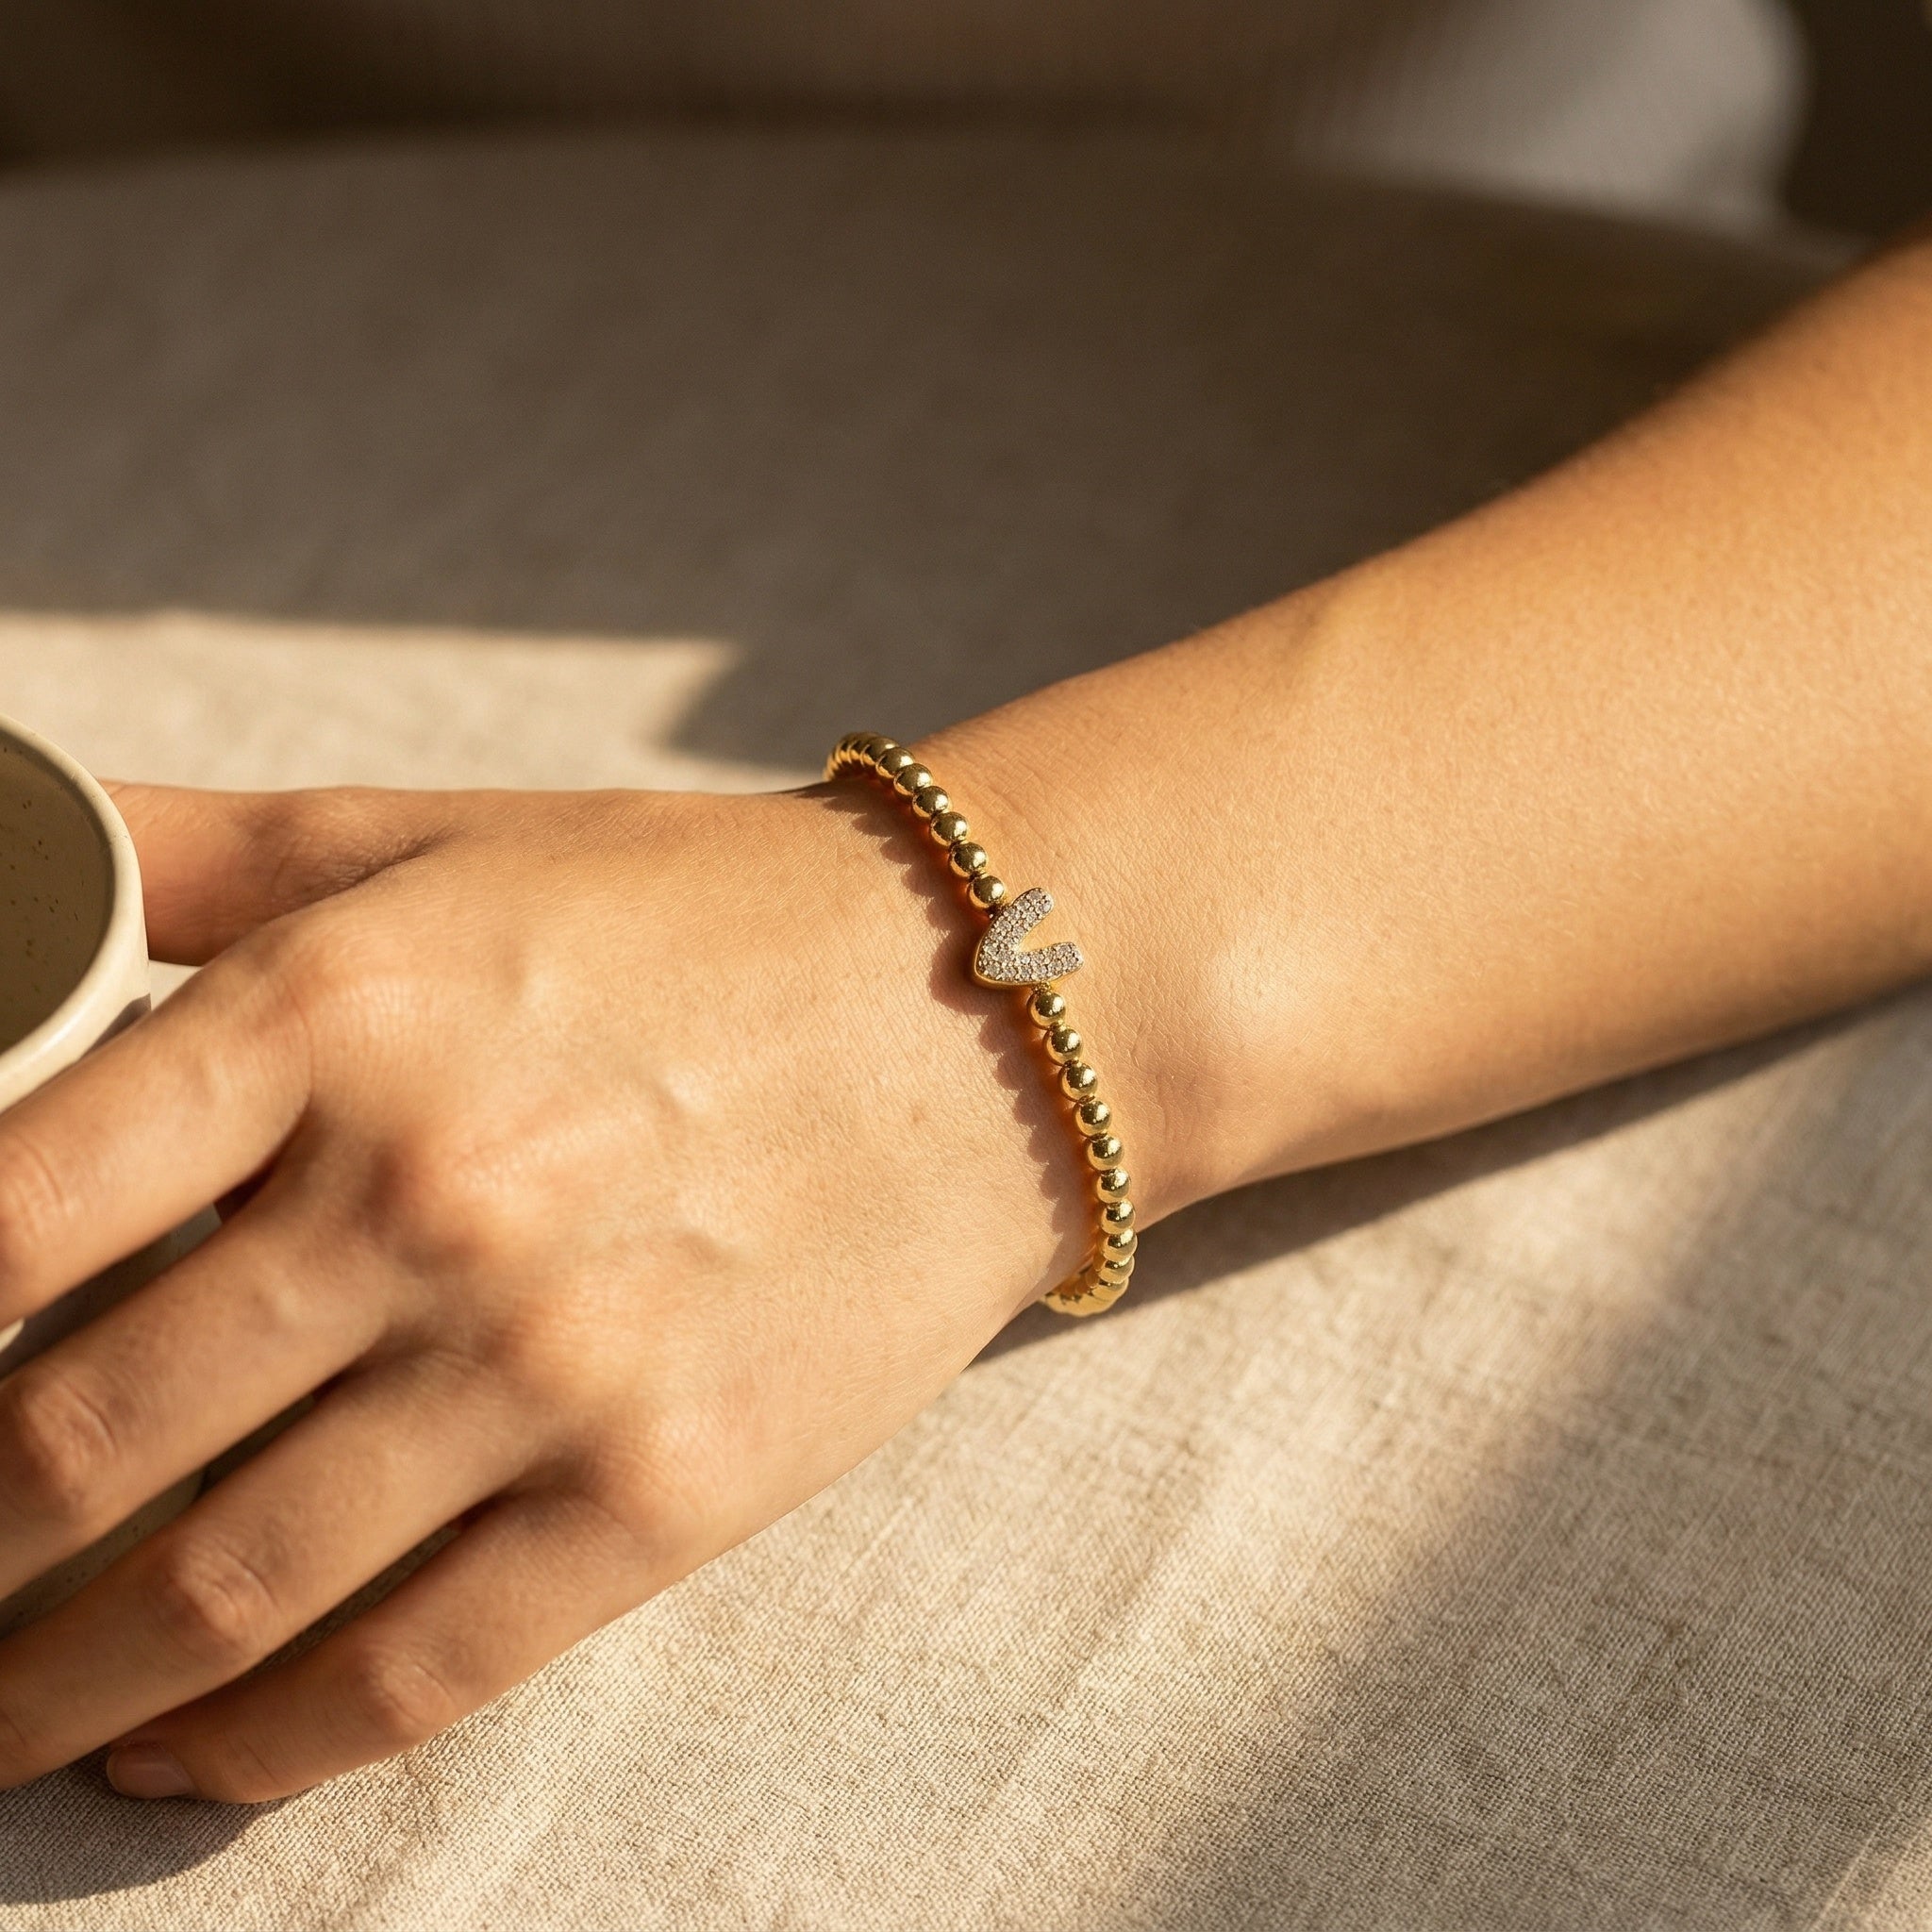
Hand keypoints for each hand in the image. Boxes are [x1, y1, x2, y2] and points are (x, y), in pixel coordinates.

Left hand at [0, 780, 1087, 1798]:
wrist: (971, 1009)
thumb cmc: (690, 913)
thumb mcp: (433, 837)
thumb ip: (181, 854)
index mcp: (344, 1009)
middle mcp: (433, 1192)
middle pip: (66, 1448)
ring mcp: (557, 1357)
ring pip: (218, 1593)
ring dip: (53, 1691)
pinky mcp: (669, 1486)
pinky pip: (409, 1670)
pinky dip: (255, 1745)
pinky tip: (181, 1750)